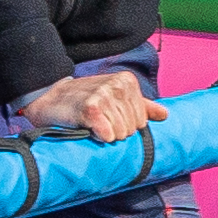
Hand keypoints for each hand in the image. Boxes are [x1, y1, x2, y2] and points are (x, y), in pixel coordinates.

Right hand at [19, 68, 156, 145]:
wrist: (51, 99)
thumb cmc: (86, 101)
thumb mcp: (115, 98)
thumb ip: (143, 106)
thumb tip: (166, 115)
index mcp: (127, 81)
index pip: (142, 122)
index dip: (125, 125)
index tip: (109, 117)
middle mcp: (117, 85)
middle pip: (132, 129)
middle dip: (116, 130)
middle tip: (99, 121)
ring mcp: (104, 95)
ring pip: (121, 134)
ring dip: (105, 134)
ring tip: (92, 123)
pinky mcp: (90, 109)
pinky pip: (108, 135)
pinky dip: (98, 137)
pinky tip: (87, 127)